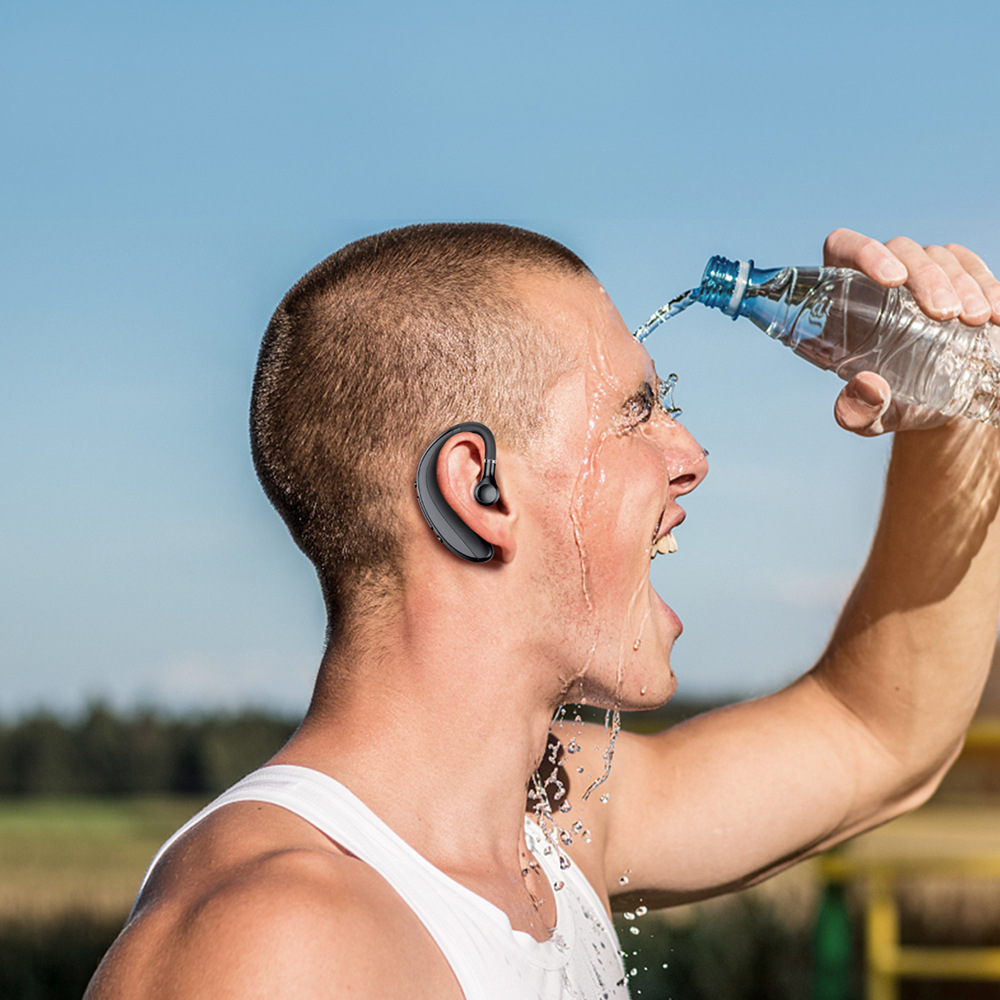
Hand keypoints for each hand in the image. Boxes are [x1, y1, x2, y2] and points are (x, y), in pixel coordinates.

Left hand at [822, 229, 999, 434]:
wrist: (937, 406)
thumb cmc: (892, 404)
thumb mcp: (872, 417)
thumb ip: (858, 411)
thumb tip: (867, 388)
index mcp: (844, 297)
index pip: (844, 248)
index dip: (864, 251)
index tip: (893, 280)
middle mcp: (881, 276)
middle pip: (901, 250)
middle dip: (927, 278)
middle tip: (945, 314)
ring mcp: (921, 273)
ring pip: (939, 256)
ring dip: (962, 283)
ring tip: (976, 320)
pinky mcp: (957, 276)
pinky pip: (972, 265)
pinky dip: (989, 286)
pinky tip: (998, 314)